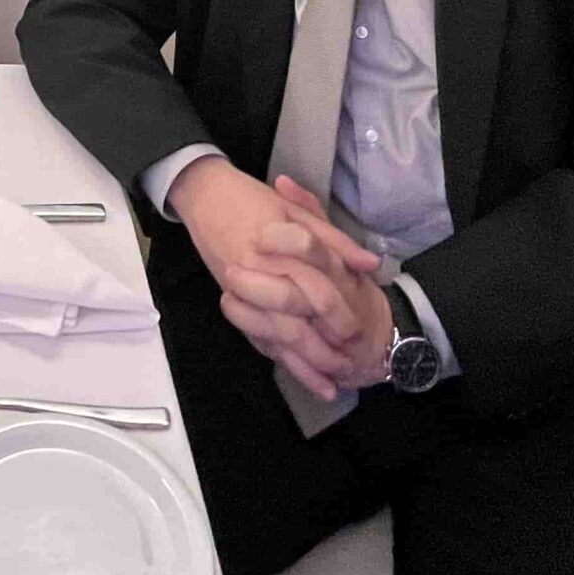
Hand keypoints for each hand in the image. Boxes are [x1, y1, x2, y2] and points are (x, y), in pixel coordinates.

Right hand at [172, 162, 386, 398]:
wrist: (203, 193)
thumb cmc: (251, 198)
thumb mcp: (298, 211)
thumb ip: (334, 240)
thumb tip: (370, 265)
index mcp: (279, 250)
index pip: (316, 289)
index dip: (339, 312)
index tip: (360, 329)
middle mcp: (259, 275)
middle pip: (296, 323)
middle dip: (322, 348)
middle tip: (350, 363)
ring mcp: (243, 292)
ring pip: (277, 337)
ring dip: (305, 363)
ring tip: (332, 381)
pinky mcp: (234, 302)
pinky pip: (258, 339)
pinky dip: (281, 361)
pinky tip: (305, 378)